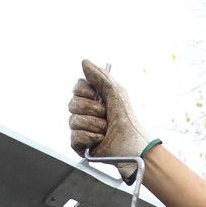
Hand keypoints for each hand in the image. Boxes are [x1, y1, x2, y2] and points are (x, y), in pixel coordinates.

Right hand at [68, 59, 151, 181]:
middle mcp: (86, 112)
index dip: (86, 92)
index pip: (77, 88)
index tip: (99, 97)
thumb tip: (84, 61)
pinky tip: (99, 139)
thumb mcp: (116, 92)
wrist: (132, 145)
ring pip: (73, 120)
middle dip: (92, 109)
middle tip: (105, 115)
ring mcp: (81, 128)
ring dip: (94, 124)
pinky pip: (74, 136)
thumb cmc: (127, 120)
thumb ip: (100, 76)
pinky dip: (89, 137)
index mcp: (93, 98)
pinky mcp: (79, 145)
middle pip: (72, 103)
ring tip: (105, 129)